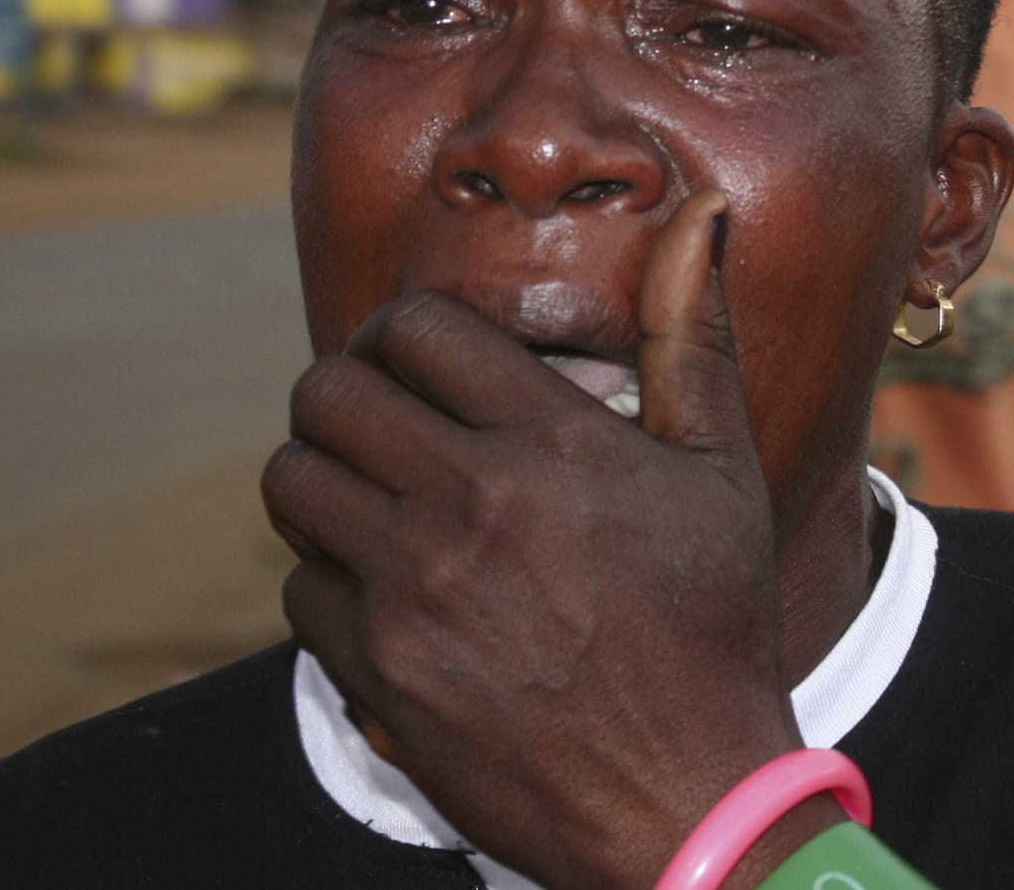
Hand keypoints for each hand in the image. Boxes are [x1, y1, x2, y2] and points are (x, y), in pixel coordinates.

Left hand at [262, 190, 821, 889]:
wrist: (687, 799)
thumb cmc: (714, 626)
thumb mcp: (721, 473)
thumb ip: (691, 336)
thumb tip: (702, 213)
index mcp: (552, 443)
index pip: (417, 327)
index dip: (407, 333)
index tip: (421, 361)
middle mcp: (470, 504)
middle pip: (327, 391)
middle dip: (347, 392)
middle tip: (381, 419)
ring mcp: (413, 591)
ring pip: (292, 481)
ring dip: (324, 477)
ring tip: (374, 495)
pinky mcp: (376, 670)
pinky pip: (298, 586)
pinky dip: (328, 579)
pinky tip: (387, 589)